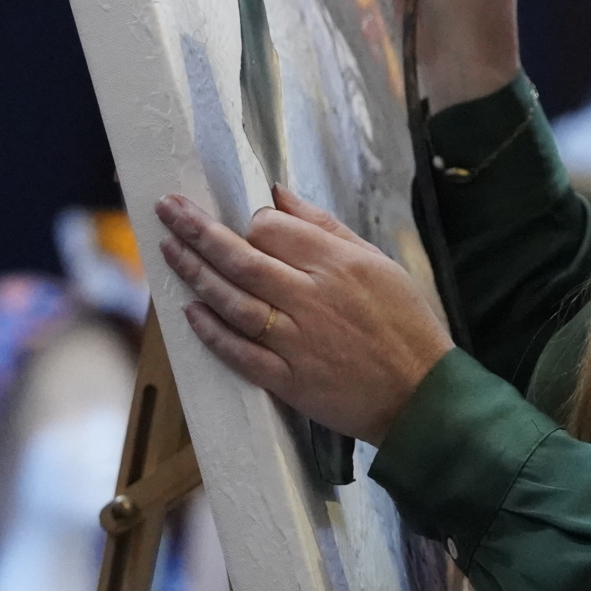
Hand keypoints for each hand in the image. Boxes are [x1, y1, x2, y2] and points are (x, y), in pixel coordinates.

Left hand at [156, 186, 454, 444]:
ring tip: (167, 250)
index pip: (271, 229)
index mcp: (338, 263)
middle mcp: (312, 297)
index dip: (249, 223)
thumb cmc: (404, 323)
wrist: (422, 395)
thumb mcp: (377, 261)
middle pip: (241, 258)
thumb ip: (325, 227)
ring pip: (232, 301)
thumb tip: (279, 195)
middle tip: (167, 209)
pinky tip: (190, 311)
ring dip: (195, 274)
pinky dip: (212, 331)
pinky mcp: (289, 380)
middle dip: (197, 230)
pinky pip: (240, 352)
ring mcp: (297, 341)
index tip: (242, 224)